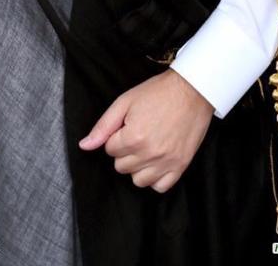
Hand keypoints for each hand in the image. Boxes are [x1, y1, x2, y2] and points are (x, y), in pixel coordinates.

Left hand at [78, 69, 214, 192]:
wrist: (192, 91)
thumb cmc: (158, 93)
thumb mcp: (125, 101)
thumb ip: (103, 126)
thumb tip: (84, 146)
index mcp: (133, 137)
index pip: (110, 151)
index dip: (116, 136)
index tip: (127, 126)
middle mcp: (149, 153)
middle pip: (121, 167)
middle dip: (125, 151)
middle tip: (137, 134)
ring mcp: (166, 162)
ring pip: (138, 181)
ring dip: (138, 166)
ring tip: (146, 147)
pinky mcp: (180, 167)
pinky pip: (160, 187)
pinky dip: (155, 178)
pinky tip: (156, 161)